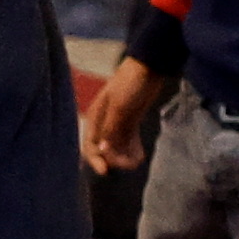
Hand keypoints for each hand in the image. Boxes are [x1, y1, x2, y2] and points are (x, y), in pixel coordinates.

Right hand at [80, 56, 170, 175]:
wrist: (149, 66)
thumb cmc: (130, 83)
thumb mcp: (120, 106)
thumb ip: (111, 129)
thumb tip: (103, 150)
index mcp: (95, 117)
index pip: (89, 145)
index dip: (95, 160)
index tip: (106, 171)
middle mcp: (103, 122)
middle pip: (103, 149)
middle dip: (114, 159)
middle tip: (129, 164)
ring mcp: (118, 122)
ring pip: (117, 146)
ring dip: (124, 156)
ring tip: (137, 160)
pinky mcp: (131, 121)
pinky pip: (128, 141)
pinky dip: (132, 149)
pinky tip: (140, 156)